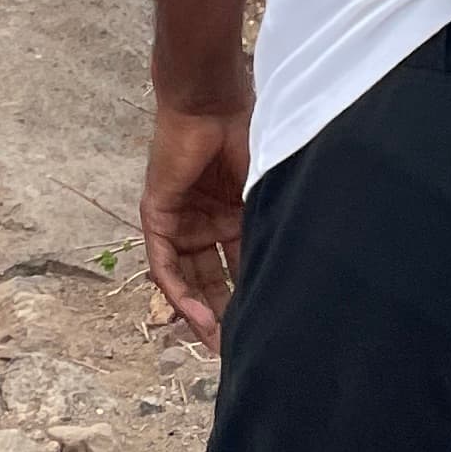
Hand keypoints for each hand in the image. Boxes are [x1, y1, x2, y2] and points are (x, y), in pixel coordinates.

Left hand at [141, 88, 251, 348]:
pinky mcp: (158, 214)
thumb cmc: (247, 132)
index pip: (240, 267)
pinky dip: (180, 292)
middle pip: (213, 280)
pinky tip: (199, 317)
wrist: (213, 99)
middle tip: (237, 353)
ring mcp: (181, 218)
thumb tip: (292, 276)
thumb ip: (267, 229)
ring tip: (219, 347)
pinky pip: (165, 264)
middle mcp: (206, 221)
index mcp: (234, 215)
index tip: (267, 330)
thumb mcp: (264, 193)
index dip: (251, 297)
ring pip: (188, 278)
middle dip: (225, 316)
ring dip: (201, 313)